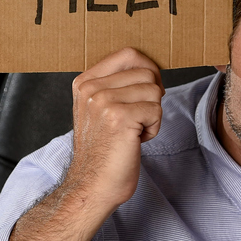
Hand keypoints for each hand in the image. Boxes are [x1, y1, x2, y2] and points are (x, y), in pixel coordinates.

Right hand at [65, 47, 164, 214]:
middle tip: (136, 121)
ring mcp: (103, 101)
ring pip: (154, 90)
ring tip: (133, 132)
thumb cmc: (104, 151)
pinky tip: (135, 141)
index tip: (145, 95)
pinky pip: (156, 110)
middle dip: (151, 98)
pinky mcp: (119, 117)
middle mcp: (91, 88)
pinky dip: (153, 129)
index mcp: (85, 82)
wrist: (93, 185)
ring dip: (152, 115)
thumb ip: (116, 85)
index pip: (129, 54)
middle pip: (146, 72)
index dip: (148, 71)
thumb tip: (150, 68)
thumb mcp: (100, 110)